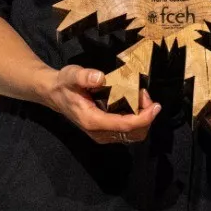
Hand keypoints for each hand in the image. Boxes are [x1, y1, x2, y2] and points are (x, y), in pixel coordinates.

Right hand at [39, 65, 158, 144]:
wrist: (54, 94)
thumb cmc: (64, 84)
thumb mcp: (71, 75)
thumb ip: (84, 76)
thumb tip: (99, 78)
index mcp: (93, 121)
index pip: (125, 125)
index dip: (144, 118)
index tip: (156, 106)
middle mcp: (99, 133)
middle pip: (133, 134)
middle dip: (145, 117)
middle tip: (145, 95)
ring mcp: (102, 135)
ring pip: (132, 135)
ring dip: (142, 118)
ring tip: (141, 97)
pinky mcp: (105, 132)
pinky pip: (127, 131)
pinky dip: (136, 119)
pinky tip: (134, 102)